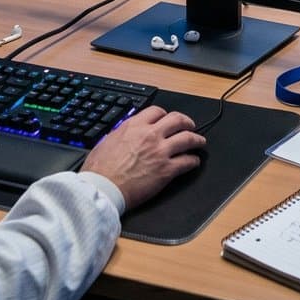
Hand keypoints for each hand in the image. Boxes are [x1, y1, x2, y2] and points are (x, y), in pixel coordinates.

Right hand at [83, 105, 206, 208]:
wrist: (103, 188)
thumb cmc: (100, 169)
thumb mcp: (107, 141)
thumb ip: (121, 134)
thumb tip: (125, 134)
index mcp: (134, 126)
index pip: (157, 111)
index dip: (165, 115)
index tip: (168, 119)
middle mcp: (150, 135)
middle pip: (177, 120)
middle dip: (187, 122)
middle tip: (190, 126)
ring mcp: (160, 152)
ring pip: (188, 138)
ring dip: (197, 139)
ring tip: (200, 142)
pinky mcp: (166, 170)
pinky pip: (188, 162)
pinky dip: (194, 161)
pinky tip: (194, 162)